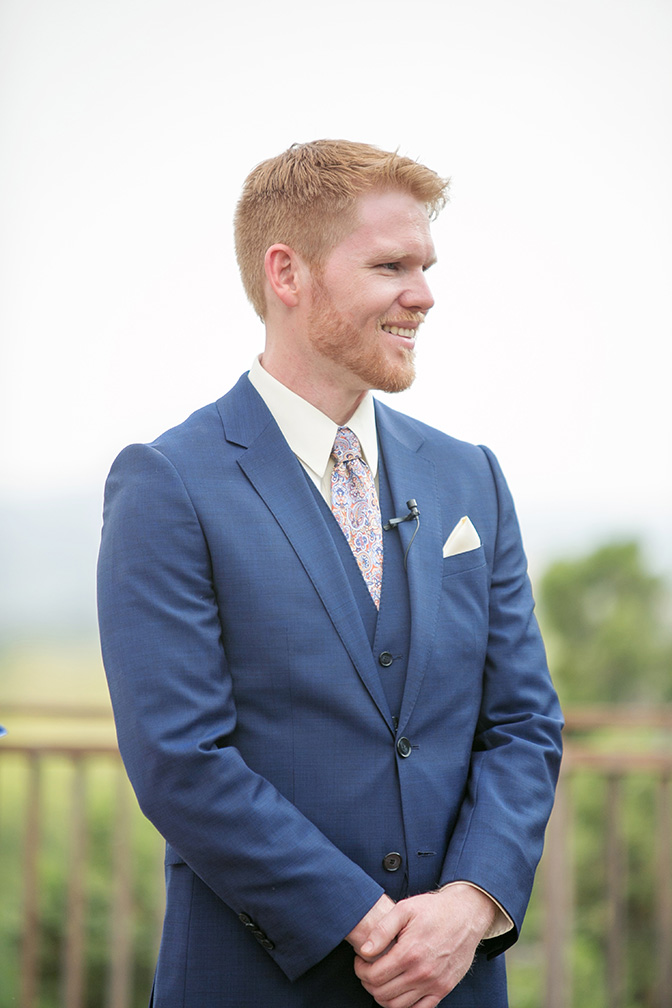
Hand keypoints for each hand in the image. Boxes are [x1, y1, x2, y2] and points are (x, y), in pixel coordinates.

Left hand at [353, 884, 495, 1007]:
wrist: (465, 915)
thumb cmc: (433, 910)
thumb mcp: (405, 909)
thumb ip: (382, 930)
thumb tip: (365, 950)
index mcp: (409, 953)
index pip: (374, 975)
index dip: (360, 969)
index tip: (361, 960)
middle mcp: (422, 973)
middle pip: (382, 993)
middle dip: (368, 982)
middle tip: (367, 970)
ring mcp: (434, 984)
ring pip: (397, 1006)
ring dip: (382, 996)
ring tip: (381, 979)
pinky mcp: (443, 989)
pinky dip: (404, 1006)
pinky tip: (399, 990)